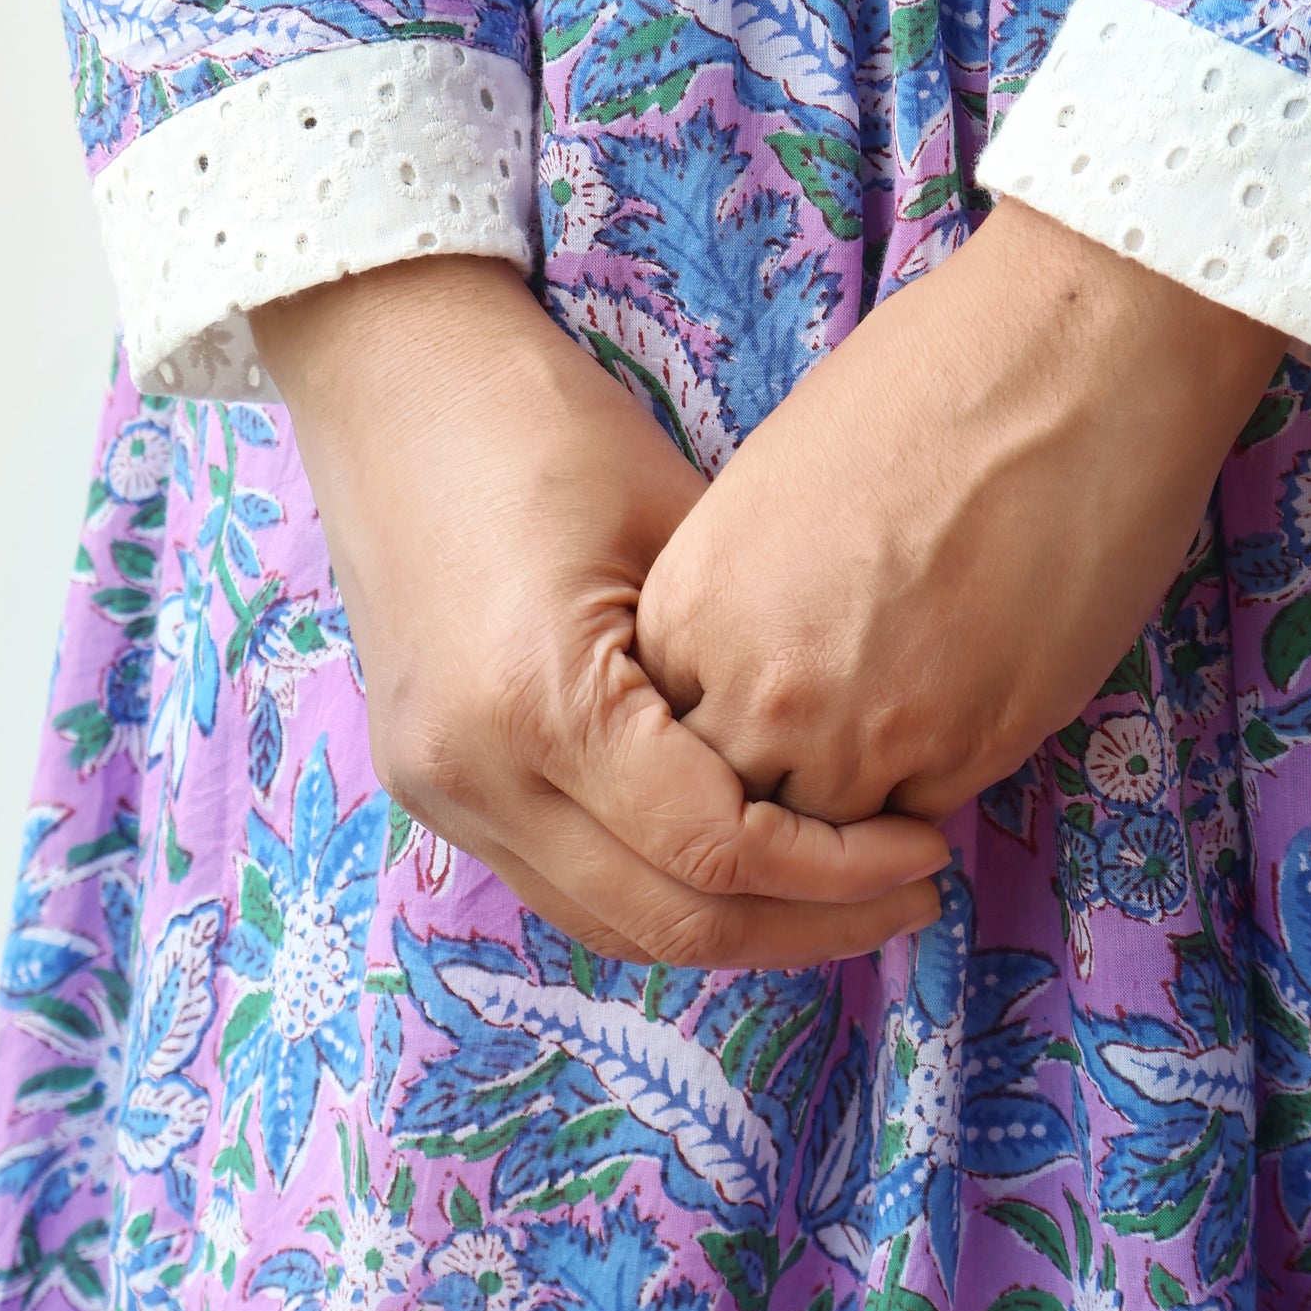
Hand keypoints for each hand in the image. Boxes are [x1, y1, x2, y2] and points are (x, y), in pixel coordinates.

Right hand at [252, 258, 946, 964]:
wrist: (390, 382)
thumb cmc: (546, 424)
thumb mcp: (681, 529)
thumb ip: (752, 668)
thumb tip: (861, 763)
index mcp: (542, 702)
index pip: (714, 848)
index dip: (835, 870)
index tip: (920, 847)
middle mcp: (474, 775)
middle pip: (665, 920)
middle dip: (803, 924)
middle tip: (907, 893)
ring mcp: (438, 791)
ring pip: (610, 927)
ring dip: (732, 929)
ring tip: (840, 900)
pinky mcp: (429, 787)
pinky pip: (563, 885)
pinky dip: (657, 892)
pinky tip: (742, 870)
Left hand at [635, 203, 1282, 824]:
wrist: (1066, 362)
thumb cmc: (926, 383)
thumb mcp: (773, 488)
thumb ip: (744, 599)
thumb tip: (759, 665)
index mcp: (694, 608)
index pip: (663, 739)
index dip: (709, 739)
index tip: (751, 726)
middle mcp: (761, 687)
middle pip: (732, 808)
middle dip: (772, 798)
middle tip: (821, 767)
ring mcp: (866, 732)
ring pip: (827, 840)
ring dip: (851, 815)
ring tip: (889, 756)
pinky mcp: (971, 750)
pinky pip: (924, 817)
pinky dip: (931, 793)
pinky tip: (955, 727)